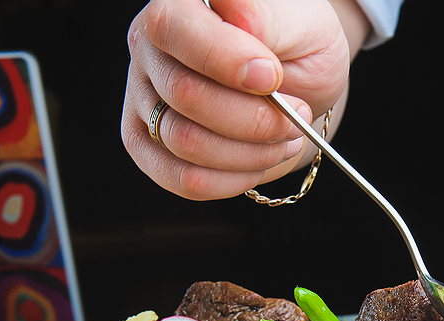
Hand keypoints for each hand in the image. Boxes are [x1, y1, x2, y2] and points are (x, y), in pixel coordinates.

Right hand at [121, 0, 363, 199]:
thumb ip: (267, 18)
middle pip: (185, 96)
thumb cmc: (297, 49)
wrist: (297, 89)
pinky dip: (233, 179)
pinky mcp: (148, 145)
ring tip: (283, 136)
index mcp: (179, 5)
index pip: (174, 29)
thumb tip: (240, 18)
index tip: (273, 77)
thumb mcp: (301, 23)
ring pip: (187, 143)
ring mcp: (142, 99)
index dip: (225, 60)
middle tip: (297, 113)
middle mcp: (149, 49)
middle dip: (256, 117)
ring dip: (251, 152)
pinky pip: (183, 179)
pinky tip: (259, 161)